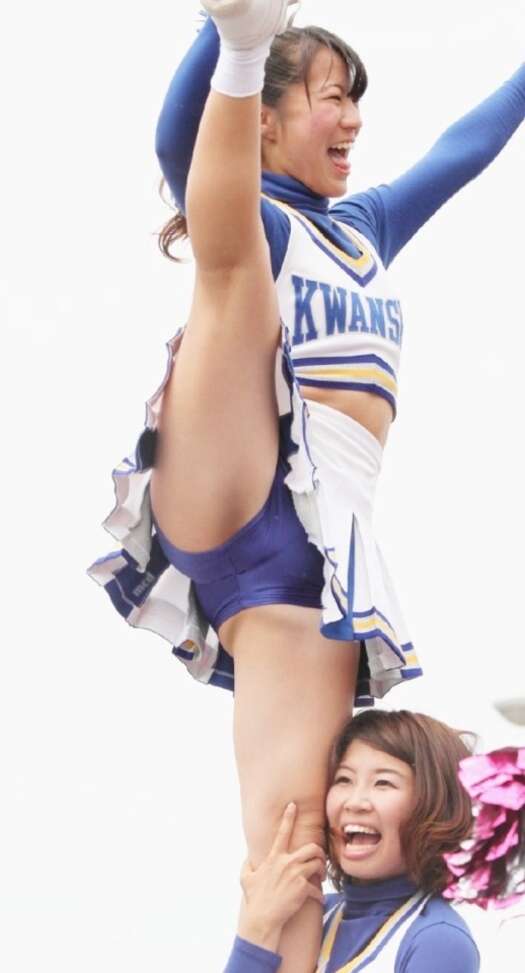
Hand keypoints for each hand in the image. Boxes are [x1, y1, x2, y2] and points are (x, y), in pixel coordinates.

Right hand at [238, 803, 325, 950]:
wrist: (262, 918)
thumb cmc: (254, 899)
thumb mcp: (245, 878)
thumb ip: (247, 864)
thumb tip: (248, 857)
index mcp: (274, 858)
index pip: (283, 832)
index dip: (288, 817)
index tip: (293, 805)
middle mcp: (287, 863)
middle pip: (312, 848)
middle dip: (319, 852)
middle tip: (319, 858)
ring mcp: (296, 875)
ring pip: (318, 864)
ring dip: (321, 870)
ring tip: (320, 876)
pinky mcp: (303, 889)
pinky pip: (317, 888)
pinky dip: (318, 894)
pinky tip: (317, 899)